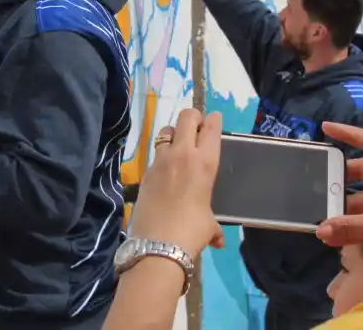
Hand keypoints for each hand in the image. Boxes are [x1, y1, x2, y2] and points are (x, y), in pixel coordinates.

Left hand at [128, 109, 224, 254]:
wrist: (158, 245)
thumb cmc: (192, 232)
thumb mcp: (208, 226)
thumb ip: (214, 227)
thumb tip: (218, 241)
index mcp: (204, 163)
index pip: (211, 128)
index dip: (213, 120)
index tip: (214, 119)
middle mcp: (182, 155)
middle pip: (186, 117)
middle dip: (193, 117)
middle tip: (196, 127)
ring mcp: (161, 160)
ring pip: (166, 130)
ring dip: (174, 133)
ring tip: (178, 145)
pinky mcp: (145, 171)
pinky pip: (155, 153)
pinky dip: (162, 155)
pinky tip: (165, 170)